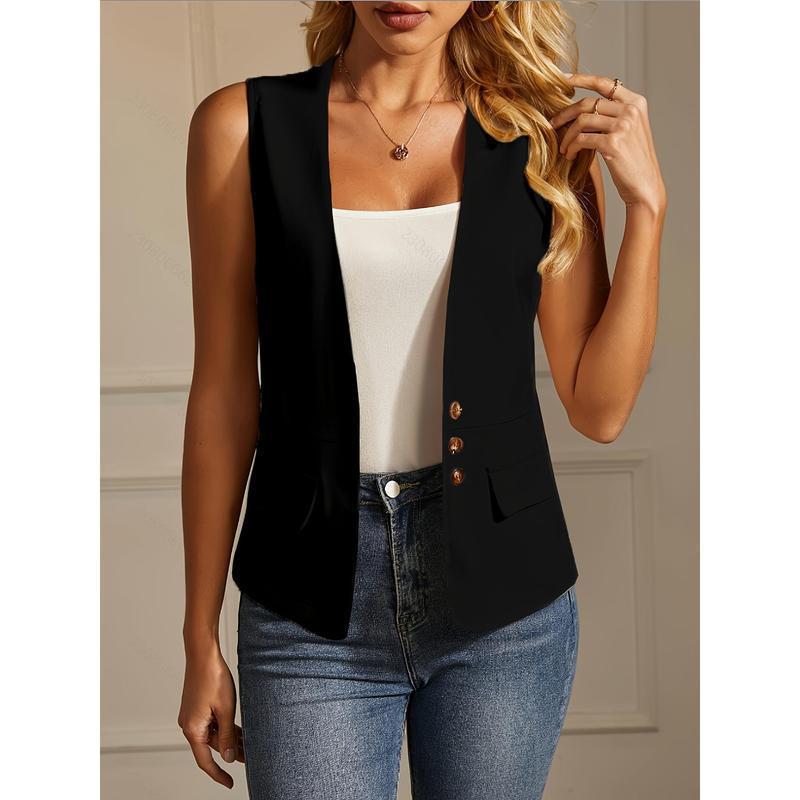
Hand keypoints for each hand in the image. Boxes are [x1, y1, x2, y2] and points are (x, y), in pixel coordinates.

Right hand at [177, 646, 244, 788]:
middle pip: (211, 746)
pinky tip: (238, 727)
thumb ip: (227, 736)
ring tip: (247, 741)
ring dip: (228, 738)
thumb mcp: (225, 710)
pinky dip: (223, 726)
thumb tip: (227, 757)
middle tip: (249, 755)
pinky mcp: (197, 706)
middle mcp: (189, 724)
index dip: (218, 774)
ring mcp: (192, 715)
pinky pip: (211, 723)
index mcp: (193, 729)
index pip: (205, 761)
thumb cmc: (213, 678)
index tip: (229, 782)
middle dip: (229, 751)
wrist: (203, 654)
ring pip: (212, 734)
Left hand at [549, 73, 666, 212]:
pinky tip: (570, 155)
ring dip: (567, 136)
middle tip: (552, 125)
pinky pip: (582, 139)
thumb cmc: (633, 162)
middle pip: (587, 103)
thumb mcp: (629, 131)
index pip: (604, 83)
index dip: (580, 79)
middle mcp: (631, 110)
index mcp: (636, 103)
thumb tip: (580, 110)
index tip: (561, 79)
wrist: (645, 186)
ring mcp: (623, 125)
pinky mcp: (613, 143)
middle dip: (565, 114)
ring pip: (582, 121)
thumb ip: (612, 116)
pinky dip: (571, 147)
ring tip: (564, 148)